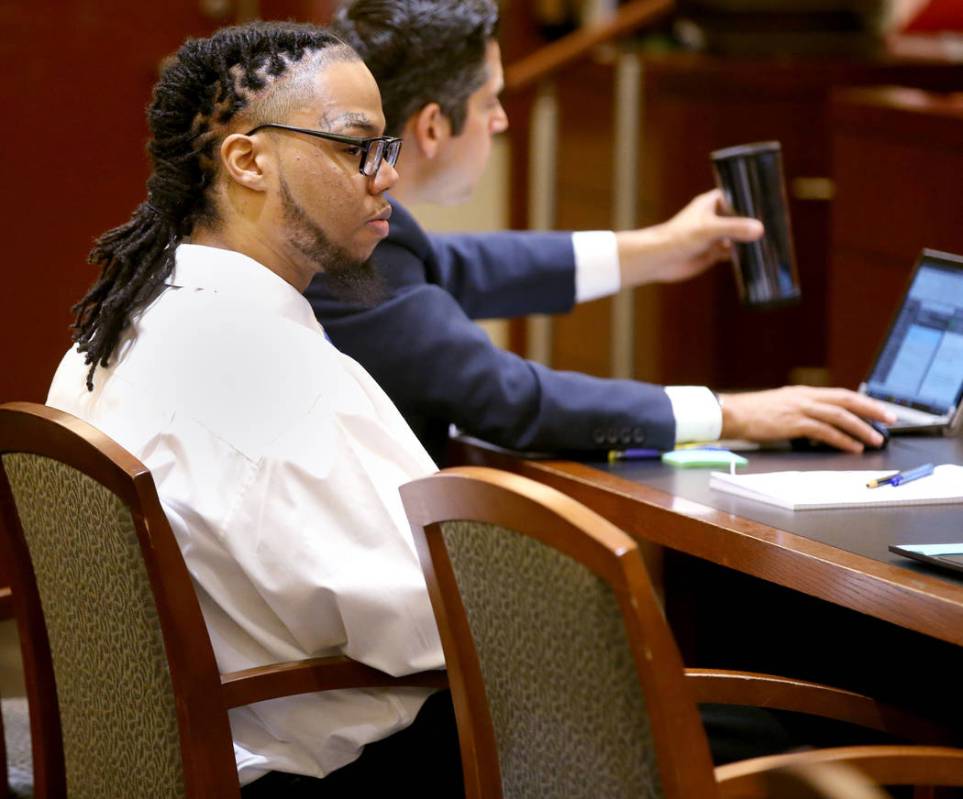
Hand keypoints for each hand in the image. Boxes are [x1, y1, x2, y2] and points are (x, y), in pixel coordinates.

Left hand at [616, 189, 762, 287]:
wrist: (659, 260)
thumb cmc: (678, 237)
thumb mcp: (709, 230)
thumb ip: (735, 229)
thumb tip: (760, 230)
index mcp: (712, 203)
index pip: (738, 194)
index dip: (753, 196)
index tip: (772, 198)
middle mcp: (714, 218)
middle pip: (741, 217)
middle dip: (756, 220)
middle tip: (780, 221)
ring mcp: (714, 236)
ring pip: (739, 236)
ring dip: (751, 239)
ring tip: (774, 239)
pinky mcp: (712, 253)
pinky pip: (733, 253)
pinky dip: (744, 255)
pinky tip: (758, 257)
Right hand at [718, 386, 897, 452]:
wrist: (732, 413)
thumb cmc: (752, 414)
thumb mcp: (780, 407)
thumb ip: (800, 412)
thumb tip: (819, 426)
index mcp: (803, 393)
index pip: (841, 394)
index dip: (863, 401)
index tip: (879, 410)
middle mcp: (805, 397)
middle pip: (846, 400)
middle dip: (871, 410)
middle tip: (890, 420)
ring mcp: (800, 409)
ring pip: (840, 416)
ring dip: (861, 428)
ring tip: (876, 439)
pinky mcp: (794, 423)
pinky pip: (825, 431)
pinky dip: (842, 439)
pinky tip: (853, 447)